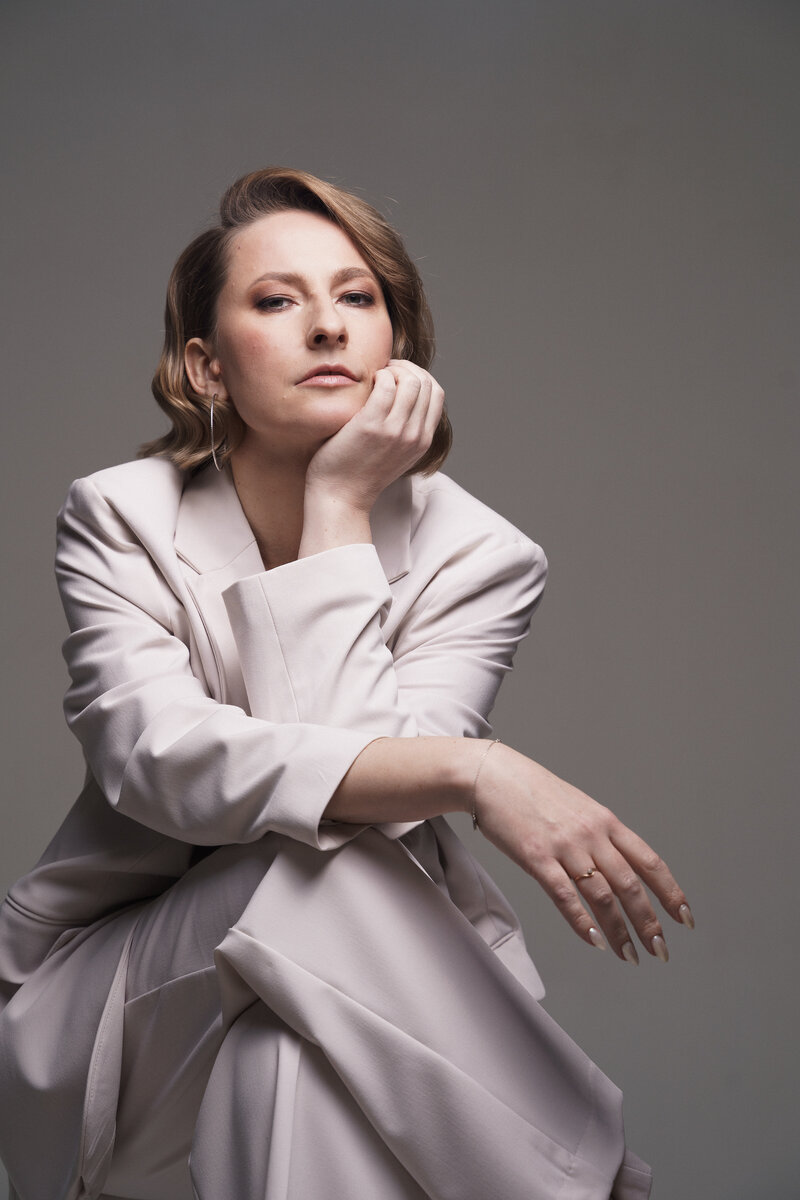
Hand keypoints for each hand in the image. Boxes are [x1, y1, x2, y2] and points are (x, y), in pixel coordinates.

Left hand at [305, 360, 444, 510]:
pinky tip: (366, 383)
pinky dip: (379, 375)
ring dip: (393, 370)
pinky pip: (387, 385)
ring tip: (376, 375)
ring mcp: (396, 431)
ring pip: (411, 381)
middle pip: (427, 383)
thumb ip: (404, 430)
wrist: (340, 498)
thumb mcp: (393, 454)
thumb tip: (402, 399)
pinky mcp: (373, 426)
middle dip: (407, 368)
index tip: (398, 376)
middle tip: (385, 370)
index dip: (419, 376)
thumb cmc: (358, 473)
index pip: (437, 393)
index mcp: (423, 441)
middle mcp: (415, 436)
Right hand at [473, 742, 693, 961]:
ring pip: (603, 896)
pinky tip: (594, 941)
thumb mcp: (577, 806)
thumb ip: (598, 834)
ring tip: (630, 956)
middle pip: (631, 885)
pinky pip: (565, 896)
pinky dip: (582, 923)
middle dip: (649, 922)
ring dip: (620, 931)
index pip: (649, 862)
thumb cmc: (531, 791)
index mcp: (606, 821)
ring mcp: (565, 846)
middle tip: (660, 950)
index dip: (670, 892)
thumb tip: (617, 865)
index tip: (683, 918)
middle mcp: (592, 834)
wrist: (491, 775)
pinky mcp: (537, 858)